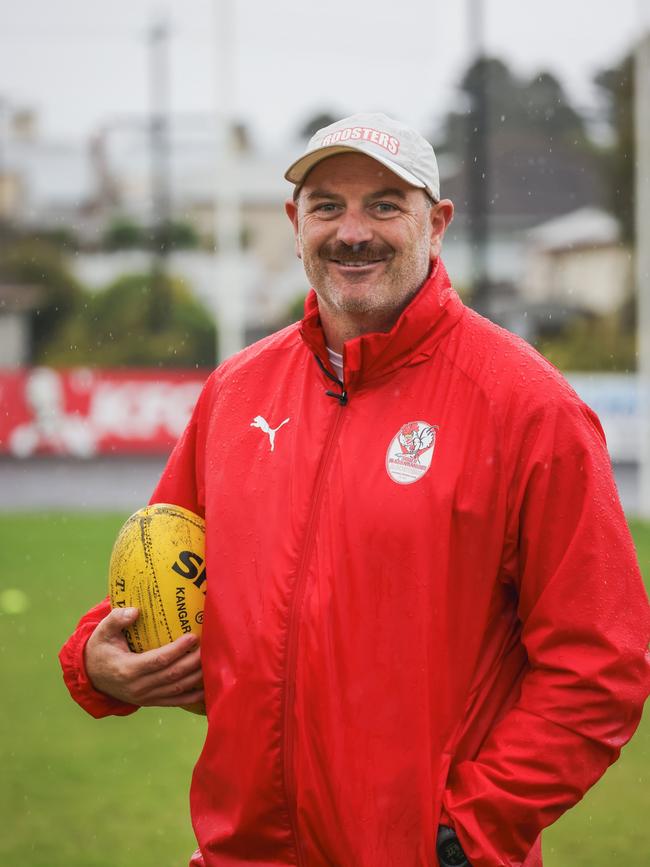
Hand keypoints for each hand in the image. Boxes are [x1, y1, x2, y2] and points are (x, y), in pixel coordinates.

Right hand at [84, 607, 203, 708]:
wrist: (92, 677)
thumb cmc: (100, 650)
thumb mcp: (102, 632)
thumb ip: (116, 619)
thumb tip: (135, 611)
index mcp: (128, 669)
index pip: (158, 660)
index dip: (178, 650)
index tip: (193, 637)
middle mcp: (139, 687)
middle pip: (173, 674)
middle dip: (194, 661)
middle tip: (210, 646)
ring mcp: (146, 697)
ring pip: (178, 688)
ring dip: (197, 676)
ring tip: (213, 661)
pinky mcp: (152, 702)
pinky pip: (176, 701)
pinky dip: (193, 696)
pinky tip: (207, 687)